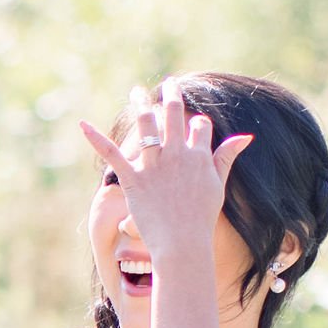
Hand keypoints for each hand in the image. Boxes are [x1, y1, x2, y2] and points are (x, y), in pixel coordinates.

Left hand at [80, 84, 253, 269]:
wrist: (182, 243)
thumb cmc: (201, 218)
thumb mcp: (218, 185)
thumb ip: (226, 158)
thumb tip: (245, 136)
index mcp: (199, 155)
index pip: (200, 126)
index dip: (197, 124)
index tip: (194, 124)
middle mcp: (176, 154)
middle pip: (174, 115)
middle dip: (172, 96)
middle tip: (169, 84)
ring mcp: (153, 165)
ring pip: (145, 124)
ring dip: (141, 103)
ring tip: (137, 91)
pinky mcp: (132, 178)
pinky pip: (111, 153)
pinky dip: (95, 138)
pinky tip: (82, 124)